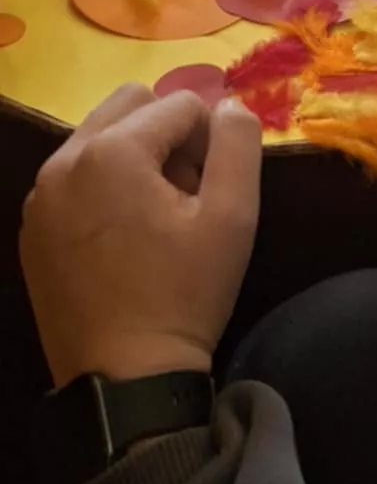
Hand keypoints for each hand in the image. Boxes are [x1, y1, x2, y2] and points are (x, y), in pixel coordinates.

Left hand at [20, 86, 261, 387]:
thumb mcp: (233, 217)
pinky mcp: (32, 229)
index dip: (210, 140)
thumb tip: (229, 106)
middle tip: (184, 195)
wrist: (125, 379)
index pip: (180, 104)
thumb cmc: (183, 295)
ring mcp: (41, 196)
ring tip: (154, 219)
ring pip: (99, 138)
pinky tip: (122, 240)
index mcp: (112, 151)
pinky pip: (74, 178)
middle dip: (167, 135)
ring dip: (134, 158)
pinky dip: (102, 188)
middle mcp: (64, 160)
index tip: (213, 190)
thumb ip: (238, 144)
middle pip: (130, 106)